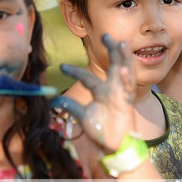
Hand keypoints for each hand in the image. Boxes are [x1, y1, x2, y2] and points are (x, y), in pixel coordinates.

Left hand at [50, 34, 135, 151]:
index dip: (74, 71)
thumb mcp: (83, 116)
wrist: (115, 147)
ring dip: (123, 58)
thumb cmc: (102, 131)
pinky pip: (128, 89)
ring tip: (121, 43)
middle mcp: (113, 89)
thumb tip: (53, 102)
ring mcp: (121, 95)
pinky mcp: (127, 104)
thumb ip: (70, 107)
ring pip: (124, 71)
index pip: (87, 77)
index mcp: (101, 92)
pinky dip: (127, 79)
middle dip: (111, 50)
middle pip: (113, 65)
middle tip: (106, 35)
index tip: (61, 67)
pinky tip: (124, 69)